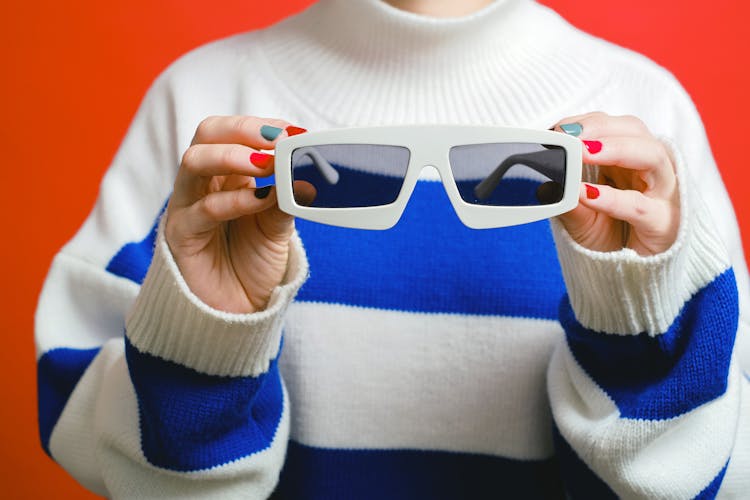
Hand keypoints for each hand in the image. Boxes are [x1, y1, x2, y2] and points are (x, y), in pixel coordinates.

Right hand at [165, 116, 308, 312]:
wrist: (239, 310)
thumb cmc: (253, 262)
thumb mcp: (278, 226)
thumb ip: (288, 198)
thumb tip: (308, 171)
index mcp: (226, 174)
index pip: (233, 132)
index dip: (262, 127)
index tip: (294, 133)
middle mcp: (203, 184)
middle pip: (207, 134)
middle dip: (243, 130)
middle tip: (277, 140)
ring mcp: (187, 206)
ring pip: (194, 162)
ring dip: (232, 156)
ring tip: (266, 163)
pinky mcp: (182, 235)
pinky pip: (203, 210)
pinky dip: (234, 200)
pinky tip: (261, 200)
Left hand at [553, 112, 679, 255]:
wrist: (626, 275)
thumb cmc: (608, 235)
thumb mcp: (578, 214)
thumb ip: (563, 194)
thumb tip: (541, 177)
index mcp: (627, 160)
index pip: (612, 126)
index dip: (586, 123)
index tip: (558, 128)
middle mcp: (648, 170)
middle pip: (636, 132)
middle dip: (601, 128)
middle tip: (569, 134)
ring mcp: (662, 193)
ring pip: (652, 157)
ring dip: (616, 149)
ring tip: (584, 153)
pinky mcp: (665, 223)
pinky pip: (641, 206)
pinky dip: (615, 198)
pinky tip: (589, 195)